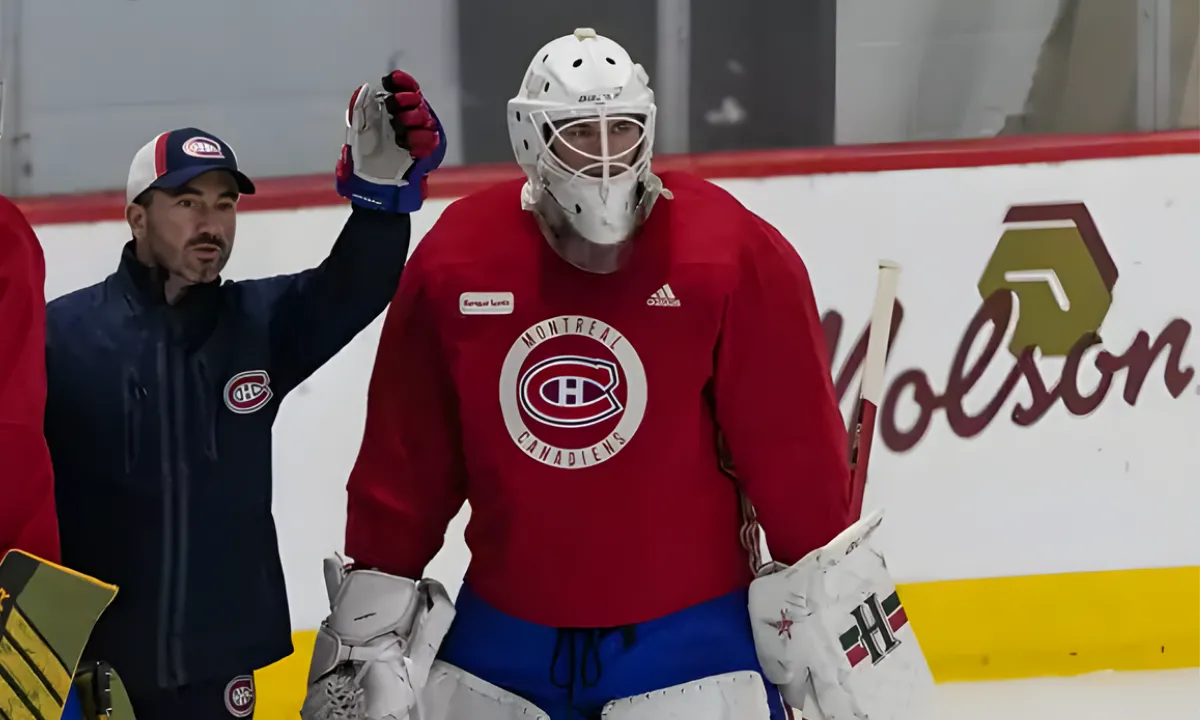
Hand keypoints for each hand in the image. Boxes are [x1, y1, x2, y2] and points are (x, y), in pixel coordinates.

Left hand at [335, 71, 447, 212]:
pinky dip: (420, 140)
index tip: (391, 82)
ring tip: (401, 134)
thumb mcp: (355, 136)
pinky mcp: (429, 152)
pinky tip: (410, 148)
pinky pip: (431, 138)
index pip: (402, 88)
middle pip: (416, 99)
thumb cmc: (363, 167)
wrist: (376, 194)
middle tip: (395, 108)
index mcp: (390, 113)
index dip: (400, 82)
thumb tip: (364, 90)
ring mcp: (420, 135)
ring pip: (426, 117)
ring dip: (413, 121)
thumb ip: (359, 112)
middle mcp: (407, 121)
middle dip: (406, 100)